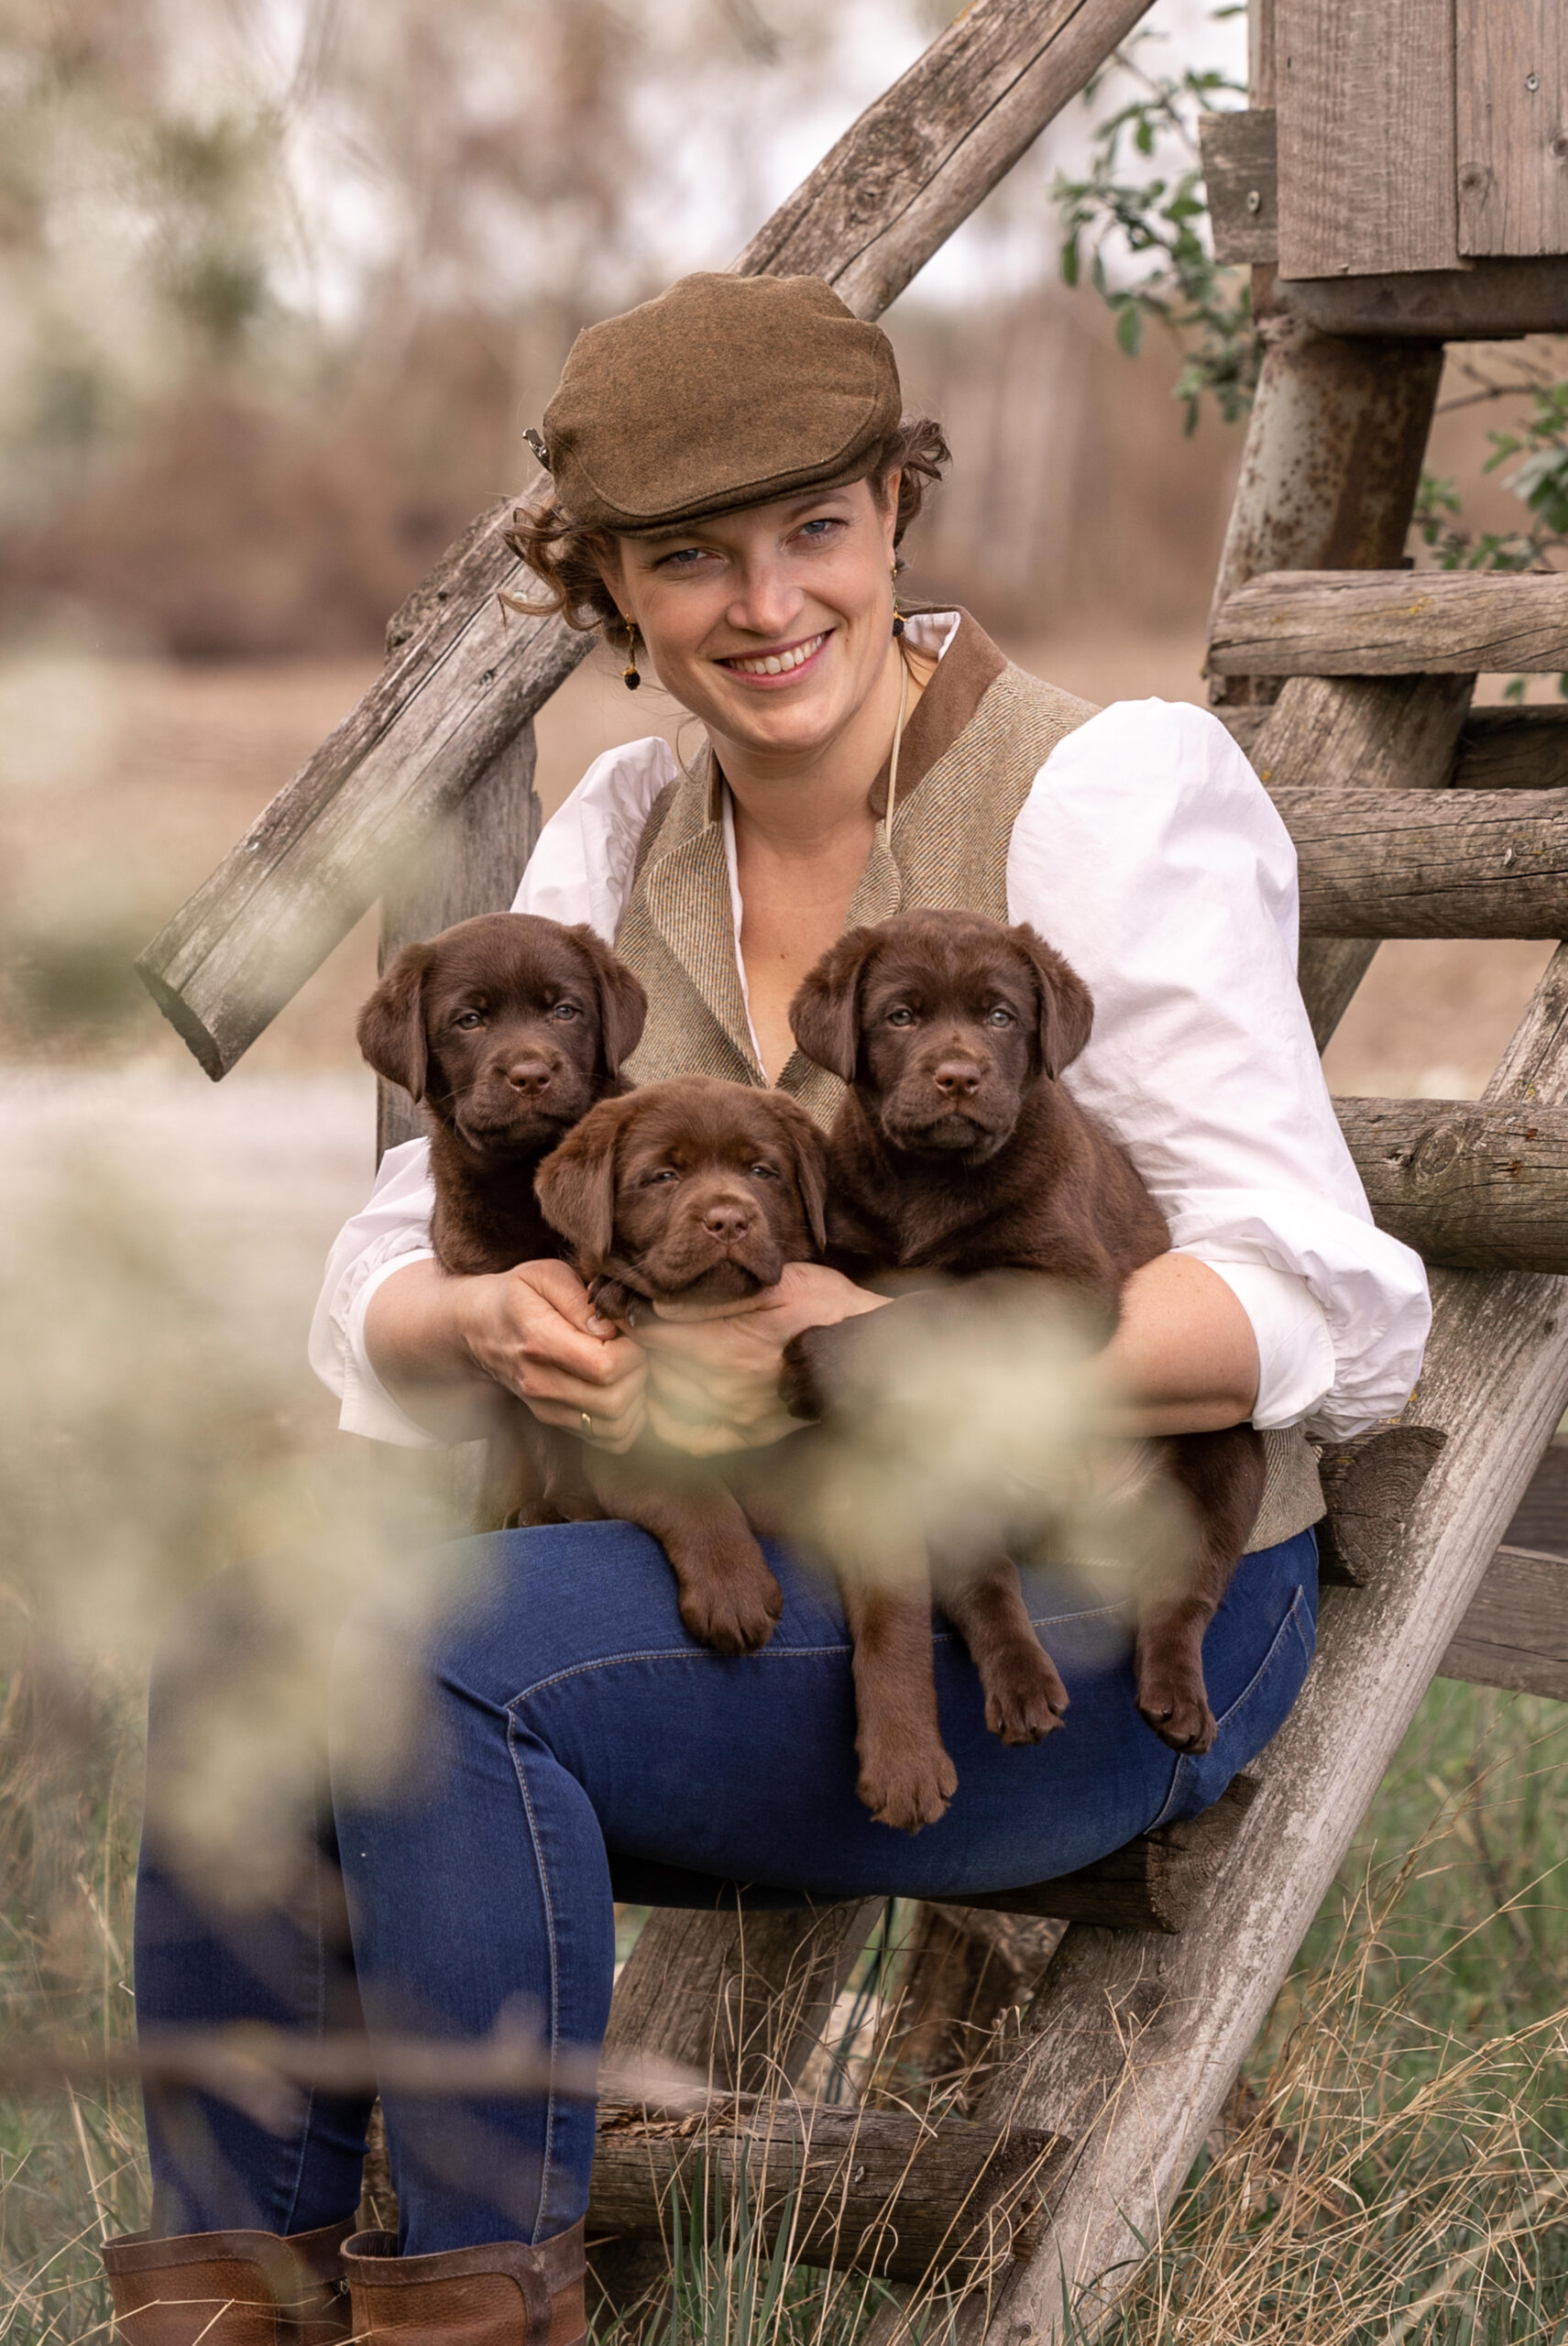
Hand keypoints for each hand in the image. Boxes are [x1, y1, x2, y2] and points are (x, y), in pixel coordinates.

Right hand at [457, 1258, 647, 1451]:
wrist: (477, 1326)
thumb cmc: (517, 1295)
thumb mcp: (545, 1275)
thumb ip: (582, 1299)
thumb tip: (612, 1329)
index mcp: (540, 1341)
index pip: (606, 1367)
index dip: (632, 1350)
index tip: (628, 1332)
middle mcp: (540, 1382)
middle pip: (614, 1401)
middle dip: (639, 1373)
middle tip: (633, 1349)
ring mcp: (545, 1407)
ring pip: (614, 1426)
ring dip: (636, 1399)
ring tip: (628, 1369)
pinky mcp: (552, 1420)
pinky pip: (607, 1439)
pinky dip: (627, 1421)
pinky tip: (623, 1390)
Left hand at [634, 1262, 888, 1455]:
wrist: (870, 1355)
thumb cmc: (827, 1308)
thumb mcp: (778, 1284)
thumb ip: (715, 1297)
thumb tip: (659, 1304)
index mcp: (729, 1346)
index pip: (652, 1332)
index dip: (633, 1313)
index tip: (628, 1301)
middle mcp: (726, 1389)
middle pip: (652, 1365)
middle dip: (641, 1343)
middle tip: (641, 1323)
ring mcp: (735, 1417)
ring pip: (663, 1397)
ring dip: (651, 1374)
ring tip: (659, 1351)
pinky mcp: (747, 1436)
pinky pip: (687, 1438)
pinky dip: (665, 1417)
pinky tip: (668, 1395)